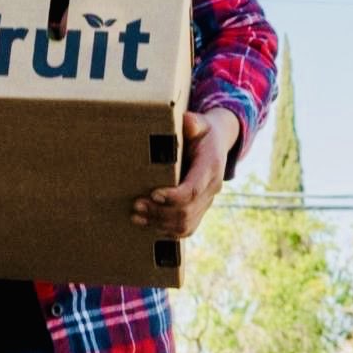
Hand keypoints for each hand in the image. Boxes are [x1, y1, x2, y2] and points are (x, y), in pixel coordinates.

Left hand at [132, 109, 237, 238]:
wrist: (217, 143)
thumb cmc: (202, 132)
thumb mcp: (200, 123)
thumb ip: (194, 123)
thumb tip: (187, 122)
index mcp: (211, 167)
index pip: (194, 190)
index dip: (174, 196)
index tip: (153, 194)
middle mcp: (212, 188)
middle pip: (186, 211)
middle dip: (159, 211)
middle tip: (136, 205)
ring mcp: (207, 202)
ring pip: (185, 224)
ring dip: (159, 224)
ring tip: (136, 216)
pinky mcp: (200, 210)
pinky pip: (186, 229)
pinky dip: (166, 231)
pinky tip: (148, 224)